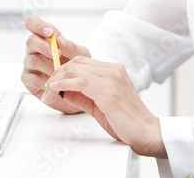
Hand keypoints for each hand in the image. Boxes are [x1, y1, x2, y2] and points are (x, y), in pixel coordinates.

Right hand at [21, 15, 90, 114]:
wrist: (77, 87)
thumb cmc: (76, 66)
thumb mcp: (80, 55)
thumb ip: (71, 47)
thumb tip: (59, 41)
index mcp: (45, 37)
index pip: (33, 23)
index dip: (38, 25)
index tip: (50, 33)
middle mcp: (34, 48)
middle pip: (30, 41)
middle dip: (43, 46)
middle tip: (57, 54)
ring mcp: (29, 63)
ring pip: (32, 60)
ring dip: (48, 66)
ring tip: (60, 72)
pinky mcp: (28, 79)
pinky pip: (32, 79)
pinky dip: (45, 81)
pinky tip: (54, 83)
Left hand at [43, 56, 166, 158]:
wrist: (146, 133)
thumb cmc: (126, 121)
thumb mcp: (99, 105)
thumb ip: (81, 95)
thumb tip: (60, 90)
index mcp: (113, 70)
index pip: (82, 61)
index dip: (63, 70)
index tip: (52, 82)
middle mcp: (113, 70)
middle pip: (76, 63)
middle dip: (56, 74)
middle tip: (46, 88)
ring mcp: (111, 80)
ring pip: (76, 69)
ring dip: (57, 79)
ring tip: (48, 91)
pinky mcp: (108, 93)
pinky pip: (80, 82)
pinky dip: (64, 83)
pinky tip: (55, 89)